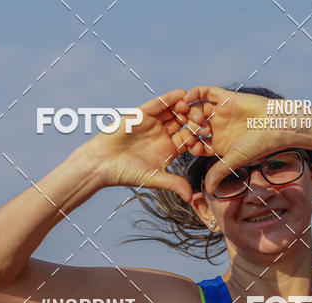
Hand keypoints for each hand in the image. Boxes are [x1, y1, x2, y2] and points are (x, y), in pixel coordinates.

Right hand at [82, 89, 204, 201]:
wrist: (103, 162)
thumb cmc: (127, 173)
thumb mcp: (154, 178)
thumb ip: (173, 184)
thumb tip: (190, 198)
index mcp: (169, 150)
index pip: (188, 140)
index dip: (197, 137)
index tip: (207, 135)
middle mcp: (163, 135)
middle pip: (184, 124)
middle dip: (193, 120)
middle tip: (203, 118)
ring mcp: (153, 123)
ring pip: (173, 112)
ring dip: (183, 107)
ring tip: (193, 105)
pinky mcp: (142, 113)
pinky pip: (159, 103)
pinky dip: (169, 98)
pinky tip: (180, 94)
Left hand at [182, 86, 285, 193]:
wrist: (275, 125)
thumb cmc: (258, 146)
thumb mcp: (234, 161)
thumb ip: (218, 173)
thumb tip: (208, 191)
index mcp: (218, 144)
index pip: (197, 144)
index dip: (191, 145)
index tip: (190, 145)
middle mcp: (218, 128)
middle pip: (195, 127)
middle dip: (190, 128)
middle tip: (192, 129)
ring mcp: (220, 112)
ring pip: (198, 109)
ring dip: (190, 112)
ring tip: (188, 114)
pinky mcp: (225, 97)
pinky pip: (205, 92)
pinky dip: (194, 93)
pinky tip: (188, 98)